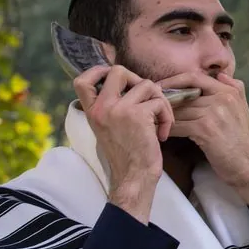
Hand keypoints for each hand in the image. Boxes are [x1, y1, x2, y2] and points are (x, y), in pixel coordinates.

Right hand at [73, 65, 173, 223]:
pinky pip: (159, 102)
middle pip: (117, 70)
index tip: (116, 79)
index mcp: (92, 112)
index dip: (98, 71)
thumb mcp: (109, 129)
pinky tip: (162, 133)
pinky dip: (167, 116)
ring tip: (159, 121)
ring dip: (160, 101)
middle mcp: (102, 107)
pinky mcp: (138, 115)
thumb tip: (128, 88)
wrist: (134, 177)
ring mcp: (119, 109)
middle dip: (138, 80)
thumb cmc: (127, 155)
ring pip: (147, 84)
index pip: (82, 80)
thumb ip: (112, 108)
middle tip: (147, 100)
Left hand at [158, 72, 248, 217]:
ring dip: (164, 116)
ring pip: (179, 110)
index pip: (195, 77)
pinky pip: (179, 125)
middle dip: (166, 100)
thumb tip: (221, 74)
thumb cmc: (241, 140)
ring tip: (152, 119)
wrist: (246, 165)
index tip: (160, 87)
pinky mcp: (205, 129)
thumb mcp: (244, 110)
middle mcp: (222, 99)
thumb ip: (236, 89)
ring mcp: (214, 113)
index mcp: (228, 92)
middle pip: (184, 95)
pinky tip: (162, 133)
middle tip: (150, 104)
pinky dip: (168, 129)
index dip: (174, 80)